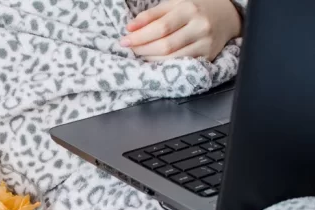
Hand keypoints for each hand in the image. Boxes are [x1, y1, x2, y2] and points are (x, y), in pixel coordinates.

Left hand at [120, 0, 241, 61]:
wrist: (226, 14)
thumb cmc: (194, 8)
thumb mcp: (173, 4)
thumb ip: (151, 15)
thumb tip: (129, 28)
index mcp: (189, 10)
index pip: (160, 27)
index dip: (140, 36)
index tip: (124, 40)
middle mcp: (199, 27)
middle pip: (165, 45)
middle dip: (143, 49)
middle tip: (131, 49)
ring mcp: (205, 43)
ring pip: (172, 58)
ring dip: (150, 59)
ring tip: (140, 54)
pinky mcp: (207, 56)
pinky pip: (181, 64)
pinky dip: (164, 64)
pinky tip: (155, 60)